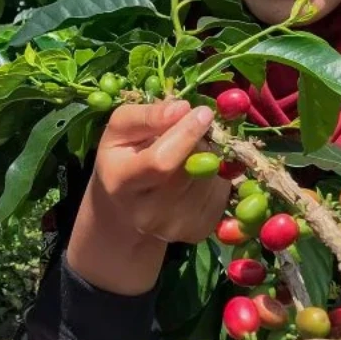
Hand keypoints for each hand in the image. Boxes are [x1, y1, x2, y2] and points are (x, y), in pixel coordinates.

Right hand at [87, 99, 232, 244]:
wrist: (125, 209)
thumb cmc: (122, 159)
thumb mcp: (120, 130)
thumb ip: (147, 115)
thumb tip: (183, 108)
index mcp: (122, 183)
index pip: (161, 162)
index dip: (186, 134)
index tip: (203, 112)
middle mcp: (147, 212)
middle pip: (191, 170)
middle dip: (200, 142)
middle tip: (197, 127)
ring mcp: (174, 226)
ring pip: (210, 179)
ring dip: (209, 157)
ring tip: (190, 153)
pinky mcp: (197, 230)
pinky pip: (220, 193)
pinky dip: (215, 176)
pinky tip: (196, 174)